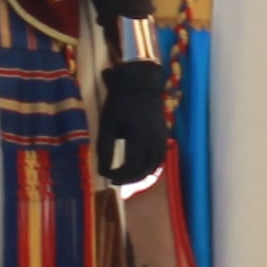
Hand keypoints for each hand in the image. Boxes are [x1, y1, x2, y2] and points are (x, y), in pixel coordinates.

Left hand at [94, 57, 172, 186]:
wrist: (140, 86)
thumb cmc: (119, 105)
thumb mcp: (106, 127)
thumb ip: (104, 151)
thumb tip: (102, 172)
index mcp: (137, 140)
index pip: (129, 169)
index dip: (117, 176)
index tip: (106, 176)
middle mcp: (153, 143)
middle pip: (143, 171)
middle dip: (128, 179)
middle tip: (114, 180)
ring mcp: (161, 140)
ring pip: (154, 167)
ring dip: (140, 176)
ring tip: (127, 176)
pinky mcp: (164, 137)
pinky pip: (160, 159)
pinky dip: (150, 167)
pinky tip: (140, 167)